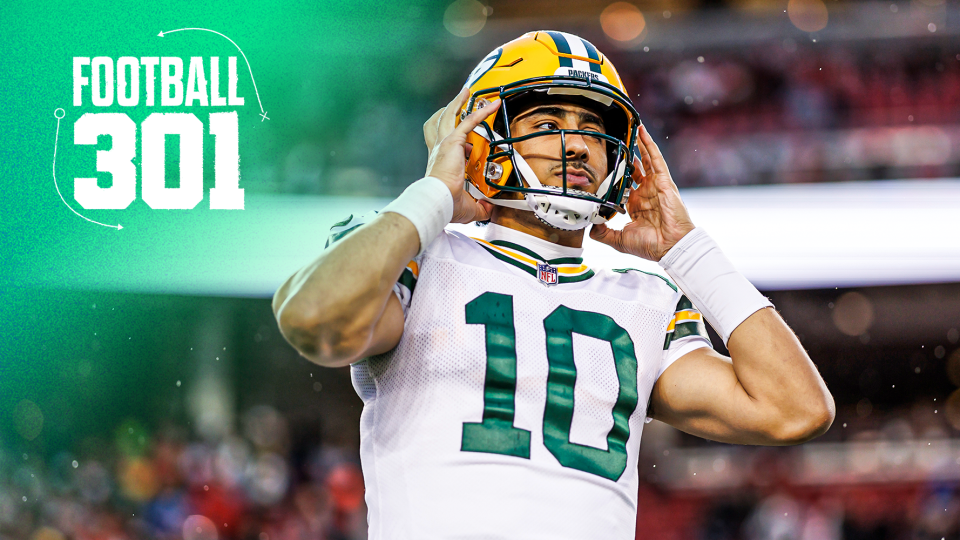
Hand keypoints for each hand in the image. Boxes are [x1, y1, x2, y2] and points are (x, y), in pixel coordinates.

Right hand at [423, 88, 500, 223]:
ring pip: (449, 115)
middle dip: (448, 110)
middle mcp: (438, 150)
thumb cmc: (445, 203)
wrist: (438, 199)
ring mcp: (444, 144)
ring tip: (466, 92)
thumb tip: (489, 210)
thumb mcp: (467, 206)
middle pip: (439, 122)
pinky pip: (469, 121)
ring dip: (458, 102)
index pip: (443, 144)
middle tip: (456, 101)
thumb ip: (479, 207)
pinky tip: (491, 106)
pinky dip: (481, 112)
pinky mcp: (452, 141)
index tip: (465, 146)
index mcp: (439, 162)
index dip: (455, 141)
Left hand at [589, 124, 694, 260]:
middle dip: (627, 158)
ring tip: (632, 130)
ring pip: (646, 160)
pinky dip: (649, 144)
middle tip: (617, 144)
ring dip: (639, 145)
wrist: (670, 246)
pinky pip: (656, 158)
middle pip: (635, 170)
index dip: (615, 178)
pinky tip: (642, 132)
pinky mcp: (664, 181)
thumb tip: (589, 227)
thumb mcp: (619, 240)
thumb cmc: (651, 245)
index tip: (604, 169)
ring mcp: (655, 186)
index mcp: (636, 206)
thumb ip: (602, 233)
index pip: (623, 187)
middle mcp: (646, 194)